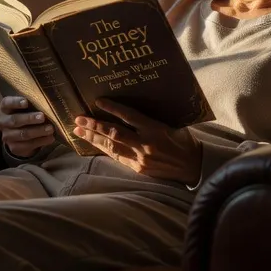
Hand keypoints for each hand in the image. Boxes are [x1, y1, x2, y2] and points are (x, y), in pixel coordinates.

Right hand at [0, 95, 55, 157]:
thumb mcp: (27, 107)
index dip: (15, 102)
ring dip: (38, 131)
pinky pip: (28, 145)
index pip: (7, 103)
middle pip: (15, 120)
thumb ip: (33, 103)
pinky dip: (41, 141)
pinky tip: (50, 138)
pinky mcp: (14, 147)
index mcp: (4, 108)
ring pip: (23, 134)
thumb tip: (47, 102)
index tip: (26, 102)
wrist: (20, 136)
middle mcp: (3, 122)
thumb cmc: (26, 114)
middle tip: (42, 117)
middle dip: (30, 118)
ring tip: (50, 129)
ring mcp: (7, 136)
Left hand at [73, 99, 201, 183]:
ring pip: (112, 146)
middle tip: (78, 119)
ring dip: (93, 138)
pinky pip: (117, 157)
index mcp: (156, 129)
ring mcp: (141, 158)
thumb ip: (151, 118)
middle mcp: (146, 144)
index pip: (129, 116)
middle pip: (114, 133)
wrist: (193, 166)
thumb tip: (129, 108)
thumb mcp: (171, 123)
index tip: (97, 102)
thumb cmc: (183, 140)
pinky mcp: (138, 168)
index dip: (112, 108)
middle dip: (94, 126)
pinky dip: (104, 149)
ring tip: (78, 131)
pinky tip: (93, 144)